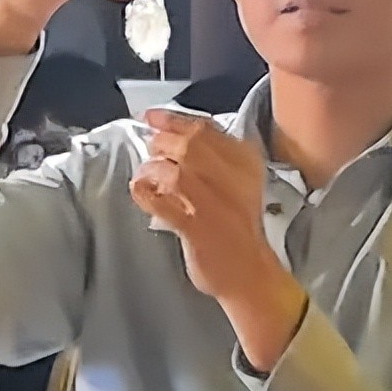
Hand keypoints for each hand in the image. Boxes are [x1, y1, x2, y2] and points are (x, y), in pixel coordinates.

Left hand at [130, 108, 308, 369]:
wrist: (250, 273)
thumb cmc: (239, 227)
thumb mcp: (240, 183)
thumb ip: (215, 158)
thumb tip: (172, 133)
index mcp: (246, 164)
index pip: (207, 128)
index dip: (173, 119)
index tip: (152, 117)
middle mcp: (234, 180)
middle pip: (190, 145)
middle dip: (162, 142)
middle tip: (151, 151)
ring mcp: (216, 205)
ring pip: (176, 171)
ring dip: (153, 169)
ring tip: (147, 176)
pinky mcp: (198, 229)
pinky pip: (163, 204)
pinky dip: (145, 194)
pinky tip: (141, 193)